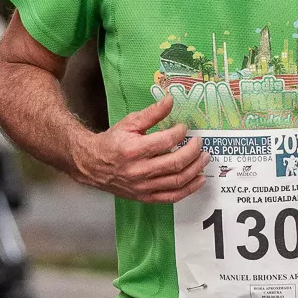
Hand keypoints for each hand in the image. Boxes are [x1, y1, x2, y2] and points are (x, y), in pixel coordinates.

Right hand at [73, 95, 206, 203]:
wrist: (93, 165)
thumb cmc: (112, 142)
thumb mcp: (129, 123)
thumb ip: (151, 113)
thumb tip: (170, 100)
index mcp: (134, 150)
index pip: (165, 142)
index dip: (179, 133)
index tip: (184, 128)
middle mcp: (139, 171)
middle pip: (175, 163)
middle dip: (193, 152)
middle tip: (200, 143)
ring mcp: (143, 187)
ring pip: (177, 181)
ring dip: (196, 169)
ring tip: (205, 158)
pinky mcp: (146, 197)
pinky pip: (172, 197)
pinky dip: (189, 189)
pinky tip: (199, 179)